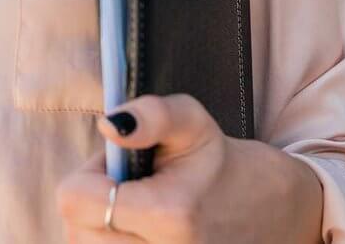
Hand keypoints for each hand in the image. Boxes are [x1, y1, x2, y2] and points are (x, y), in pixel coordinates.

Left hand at [54, 93, 324, 242]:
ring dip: (99, 228)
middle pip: (75, 230)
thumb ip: (150, 113)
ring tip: (136, 210)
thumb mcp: (191, 121)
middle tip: (131, 188)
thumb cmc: (218, 163)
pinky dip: (112, 243)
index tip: (118, 166)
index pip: (73, 201)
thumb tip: (109, 125)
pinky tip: (137, 233)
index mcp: (167, 216)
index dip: (87, 175)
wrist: (271, 215)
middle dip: (92, 203)